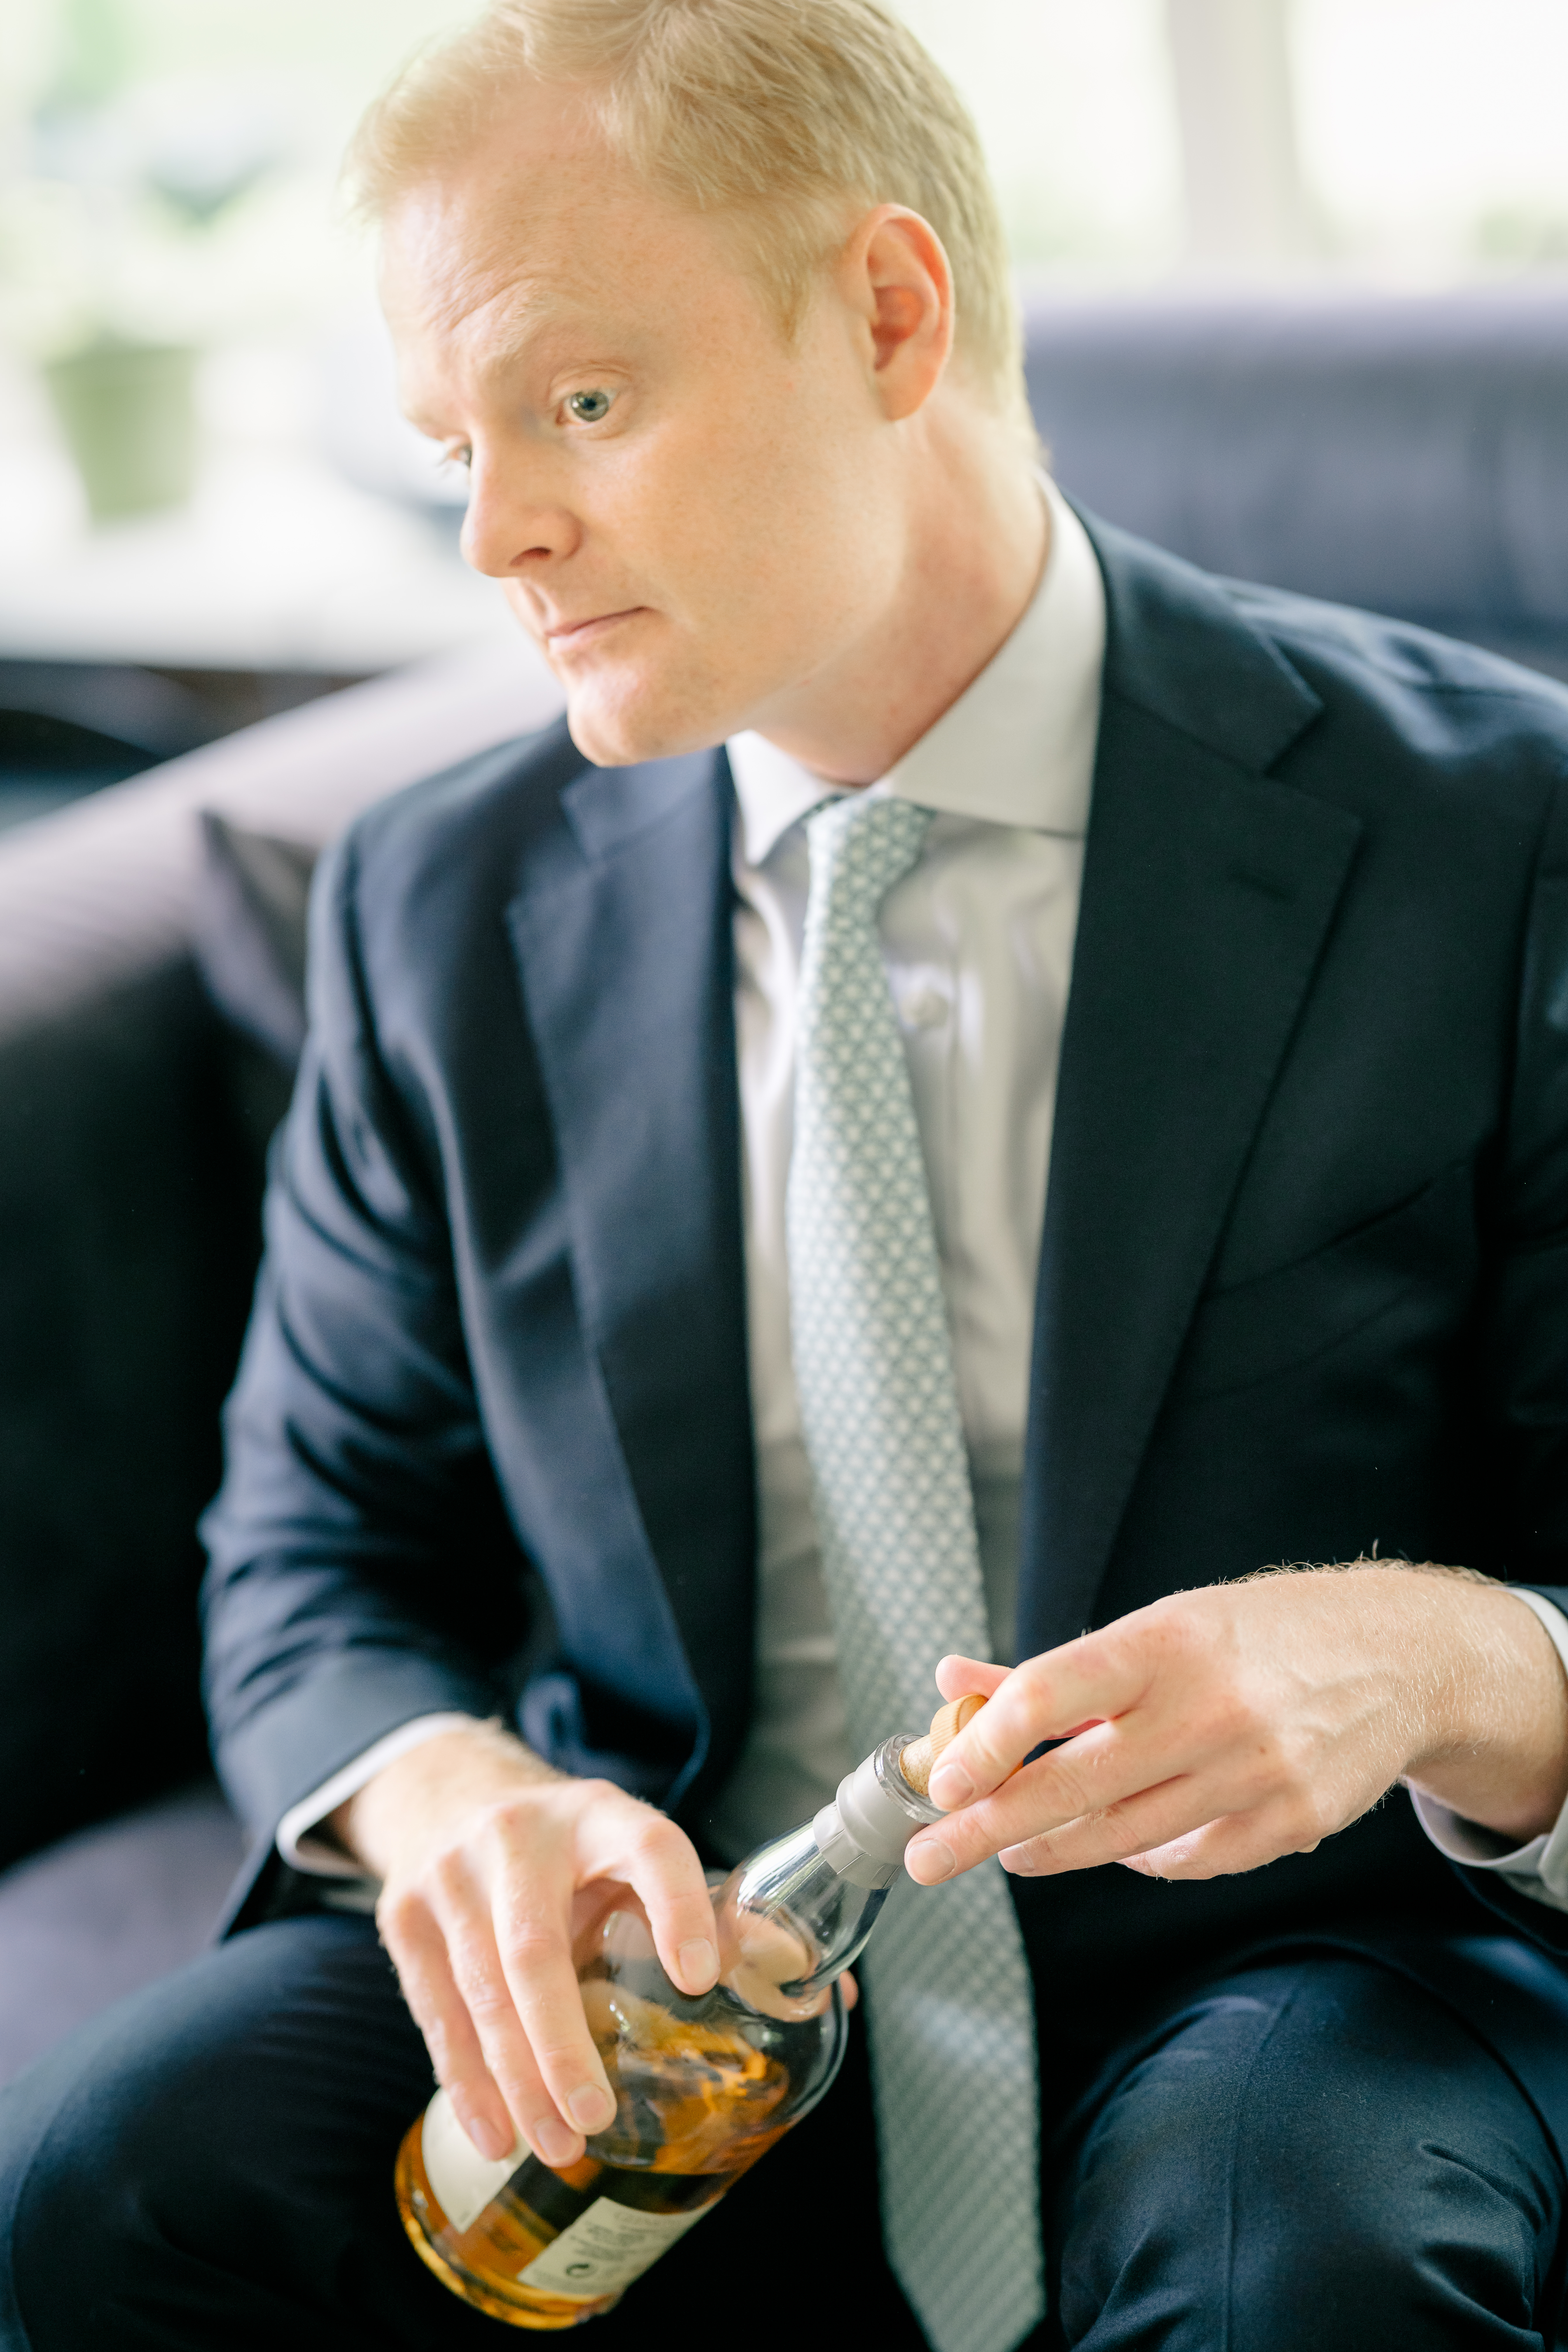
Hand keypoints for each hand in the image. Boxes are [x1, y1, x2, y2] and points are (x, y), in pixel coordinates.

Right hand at [335, 1720, 719, 2168]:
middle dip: (562, 2044)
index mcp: (598, 1813)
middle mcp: (519, 1836)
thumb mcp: (629, 1852)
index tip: (698, 1977)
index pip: (649, 1849)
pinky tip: (494, 2132)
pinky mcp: (403, 1915)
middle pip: (536, 1947)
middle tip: (597, 2116)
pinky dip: (465, 2080)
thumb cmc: (568, 1848)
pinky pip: (435, 2011)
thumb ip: (703, 1910)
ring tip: (557, 2145)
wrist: (451, 1795)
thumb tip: (808, 1982)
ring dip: (517, 2079)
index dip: (678, 1907)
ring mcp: (450, 1875)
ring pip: (481, 1989)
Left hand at [903, 1566, 1567, 1887]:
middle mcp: (1210, 1708)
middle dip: (987, 1829)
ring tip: (1006, 1852)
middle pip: (1074, 1786)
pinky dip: (1141, 1856)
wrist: (1396, 1658)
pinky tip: (1119, 1843)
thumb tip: (950, 1683)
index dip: (987, 1741)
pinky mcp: (1291, 1822)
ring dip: (1050, 1850)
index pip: (1052, 1690)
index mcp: (1166, 1643)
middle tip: (927, 1857)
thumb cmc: (1253, 1637)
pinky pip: (1187, 1860)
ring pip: (1123, 1837)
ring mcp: (1256, 1772)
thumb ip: (1049, 1672)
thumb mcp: (1155, 1629)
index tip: (941, 1779)